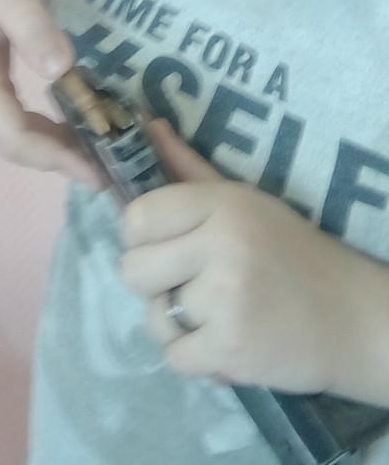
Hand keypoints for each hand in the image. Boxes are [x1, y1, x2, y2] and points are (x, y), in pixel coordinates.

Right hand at [0, 0, 98, 184]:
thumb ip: (31, 26)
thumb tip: (61, 69)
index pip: (14, 135)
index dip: (56, 156)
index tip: (99, 168)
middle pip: (17, 149)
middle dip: (63, 163)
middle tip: (115, 171)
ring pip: (17, 146)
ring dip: (58, 156)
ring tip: (104, 158)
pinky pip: (15, 132)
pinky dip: (47, 140)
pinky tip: (78, 135)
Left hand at [120, 120, 379, 393]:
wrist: (351, 317)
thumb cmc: (291, 252)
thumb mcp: (245, 201)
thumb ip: (188, 168)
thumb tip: (148, 126)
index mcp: (222, 203)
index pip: (137, 217)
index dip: (140, 237)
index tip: (164, 246)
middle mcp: (221, 245)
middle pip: (133, 270)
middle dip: (154, 283)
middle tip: (191, 284)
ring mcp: (225, 299)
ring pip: (153, 318)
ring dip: (177, 324)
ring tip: (216, 314)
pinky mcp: (231, 349)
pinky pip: (174, 358)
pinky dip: (196, 358)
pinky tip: (226, 341)